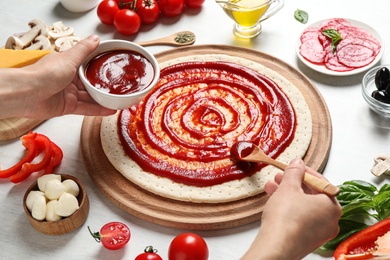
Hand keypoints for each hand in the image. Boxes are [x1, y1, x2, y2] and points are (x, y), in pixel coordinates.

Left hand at [0, 34, 115, 118]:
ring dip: (103, 98)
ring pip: (90, 96)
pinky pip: (86, 108)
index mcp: (67, 64)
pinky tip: (110, 110)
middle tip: (119, 85)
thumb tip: (95, 38)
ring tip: (119, 99)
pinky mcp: (68, 106)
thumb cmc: (44, 74)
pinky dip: (98, 110)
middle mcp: (68, 78)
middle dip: (103, 85)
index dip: (100, 65)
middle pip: (90, 82)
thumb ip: (84, 50)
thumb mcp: (69, 58)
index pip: (87, 64)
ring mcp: (68, 93)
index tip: (113, 66)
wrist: (28, 94)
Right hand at [242, 158, 340, 259]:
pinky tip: (274, 202)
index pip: (321, 183)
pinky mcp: (308, 240)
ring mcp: (320, 232)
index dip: (305, 172)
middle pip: (312, 195)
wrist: (276, 246)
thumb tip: (298, 163)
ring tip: (271, 187)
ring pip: (304, 207)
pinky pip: (301, 219)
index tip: (294, 167)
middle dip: (293, 184)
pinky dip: (290, 209)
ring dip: (288, 195)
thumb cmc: (286, 218)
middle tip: (280, 177)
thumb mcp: (288, 187)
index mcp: (332, 206)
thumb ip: (294, 172)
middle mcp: (330, 221)